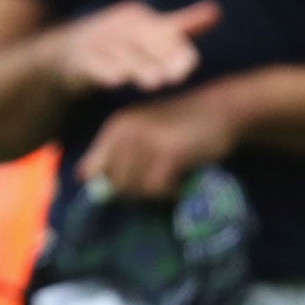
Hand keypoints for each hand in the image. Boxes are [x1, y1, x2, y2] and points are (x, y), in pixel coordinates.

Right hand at [54, 0, 221, 97]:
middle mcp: (118, 26)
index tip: (190, 68)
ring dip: (136, 67)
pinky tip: (115, 81)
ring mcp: (97, 40)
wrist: (67, 54)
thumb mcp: (149, 31)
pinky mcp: (79, 58)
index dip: (176, 50)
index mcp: (138, 18)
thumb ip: (181, 25)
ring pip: (119, 54)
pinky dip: (103, 70)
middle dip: (159, 59)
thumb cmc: (118, 43)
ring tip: (153, 83)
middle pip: (142, 42)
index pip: (162, 33)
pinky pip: (92, 63)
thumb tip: (217, 11)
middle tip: (176, 78)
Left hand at [76, 88, 238, 198]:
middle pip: (115, 185)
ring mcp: (147, 140)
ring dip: (155, 194)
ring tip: (173, 179)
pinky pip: (158, 190)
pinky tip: (183, 181)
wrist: (224, 110)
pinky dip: (171, 193)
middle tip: (161, 182)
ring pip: (136, 190)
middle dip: (136, 192)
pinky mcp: (169, 153)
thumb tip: (81, 179)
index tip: (135, 185)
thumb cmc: (183, 127)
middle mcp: (126, 130)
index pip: (92, 172)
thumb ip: (115, 154)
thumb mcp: (143, 134)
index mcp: (116, 127)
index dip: (109, 185)